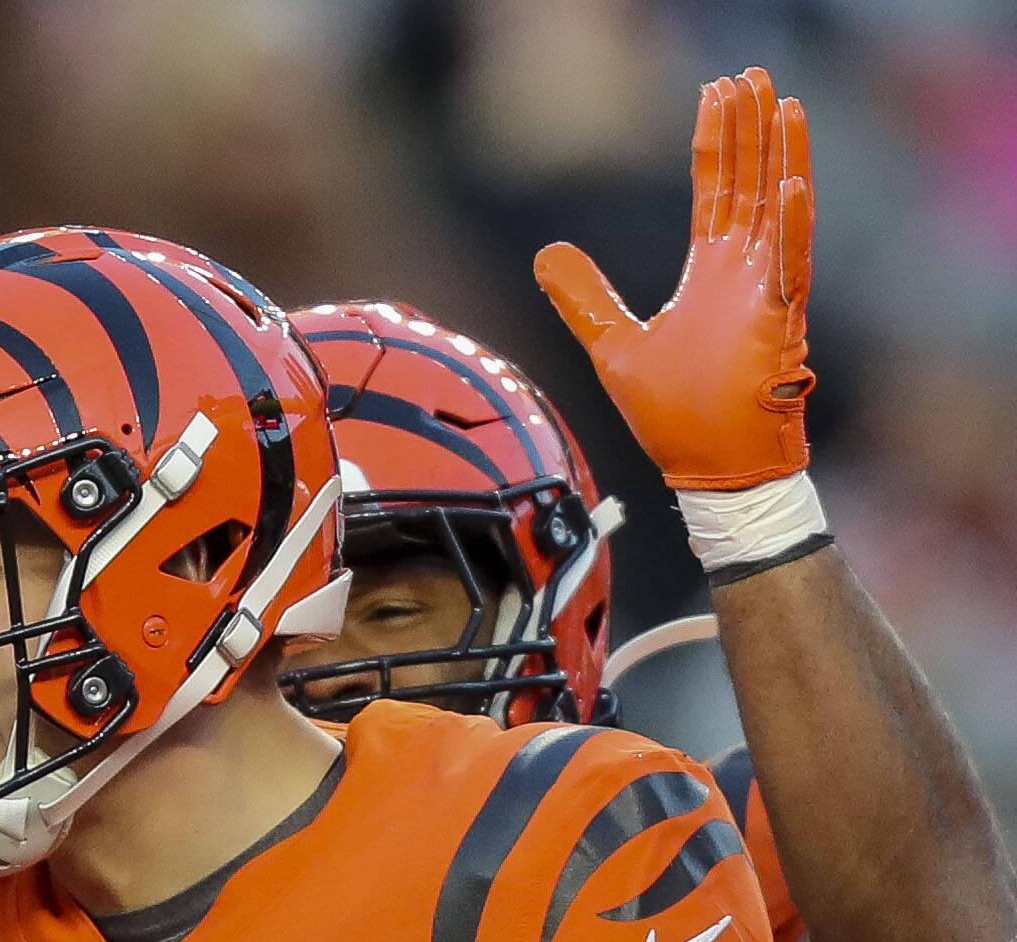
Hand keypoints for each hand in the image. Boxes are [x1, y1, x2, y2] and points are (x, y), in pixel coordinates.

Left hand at [534, 67, 814, 490]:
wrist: (707, 470)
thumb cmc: (674, 415)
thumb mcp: (612, 345)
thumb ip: (584, 297)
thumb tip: (545, 252)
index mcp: (709, 273)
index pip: (715, 189)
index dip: (715, 141)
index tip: (718, 92)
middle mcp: (741, 273)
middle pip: (748, 182)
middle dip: (750, 128)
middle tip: (753, 74)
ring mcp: (764, 294)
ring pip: (778, 209)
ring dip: (779, 156)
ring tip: (783, 102)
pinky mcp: (777, 323)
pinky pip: (790, 266)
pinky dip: (792, 226)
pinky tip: (793, 181)